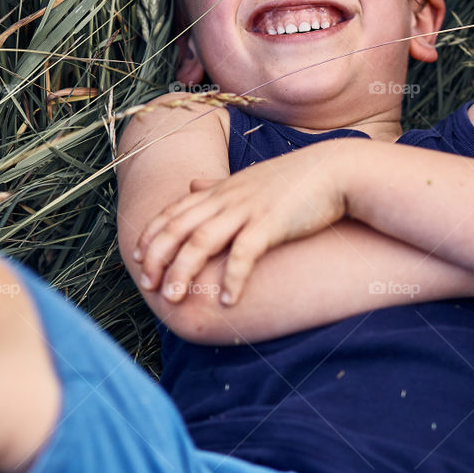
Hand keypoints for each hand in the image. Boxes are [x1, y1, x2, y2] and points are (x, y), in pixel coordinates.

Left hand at [133, 140, 348, 305]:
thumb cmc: (295, 180)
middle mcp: (227, 199)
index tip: (137, 261)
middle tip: (148, 287)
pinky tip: (228, 302)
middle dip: (158, 259)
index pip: (172, 212)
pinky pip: (244, 253)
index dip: (150, 236)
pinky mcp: (272, 224)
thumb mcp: (249, 180)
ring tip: (174, 299)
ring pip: (201, 241)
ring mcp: (248, 210)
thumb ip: (217, 186)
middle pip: (178, 228)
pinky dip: (233, 278)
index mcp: (220, 190)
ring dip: (184, 272)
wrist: (337, 170)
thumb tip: (191, 186)